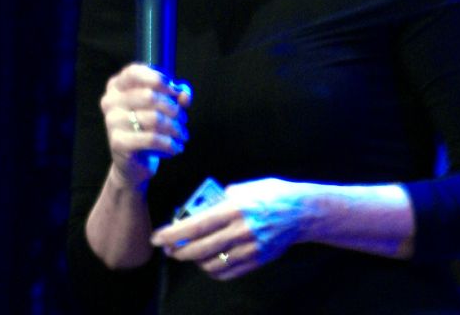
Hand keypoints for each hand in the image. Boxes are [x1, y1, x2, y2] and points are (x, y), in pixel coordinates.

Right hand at [100, 62, 190, 189]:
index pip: (135, 73)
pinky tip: (176, 147)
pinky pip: (152, 139)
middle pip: (150, 96)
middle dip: (173, 108)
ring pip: (154, 119)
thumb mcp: (164, 105)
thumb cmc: (149, 126)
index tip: (175, 91)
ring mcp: (112, 122)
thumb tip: (184, 93)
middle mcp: (110, 101)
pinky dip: (169, 143)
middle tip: (183, 119)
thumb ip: (176, 94)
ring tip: (182, 134)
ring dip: (175, 128)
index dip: (158, 79)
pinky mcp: (118, 143)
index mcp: (117, 86)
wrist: (133, 161)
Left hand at [151, 178, 308, 279]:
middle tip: (168, 248)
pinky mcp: (256, 261)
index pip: (196, 225)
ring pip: (211, 263)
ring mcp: (249, 249)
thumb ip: (224, 197)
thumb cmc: (272, 194)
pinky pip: (227, 273)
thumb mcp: (246, 186)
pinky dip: (212, 270)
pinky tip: (208, 261)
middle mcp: (240, 231)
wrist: (301, 212)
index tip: (158, 237)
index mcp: (235, 208)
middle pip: (199, 248)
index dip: (173, 233)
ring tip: (189, 252)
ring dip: (194, 260)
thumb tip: (203, 207)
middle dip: (178, 250)